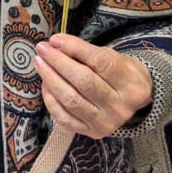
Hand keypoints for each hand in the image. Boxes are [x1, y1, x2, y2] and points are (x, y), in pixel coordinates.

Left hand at [35, 34, 152, 138]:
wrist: (131, 101)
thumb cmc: (118, 73)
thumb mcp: (111, 56)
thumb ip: (85, 51)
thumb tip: (55, 44)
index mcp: (131, 84)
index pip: (100, 62)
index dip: (75, 48)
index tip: (55, 39)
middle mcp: (121, 107)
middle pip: (84, 82)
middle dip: (58, 62)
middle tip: (42, 49)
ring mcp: (107, 123)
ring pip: (71, 100)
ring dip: (50, 79)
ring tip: (40, 63)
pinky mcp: (92, 132)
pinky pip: (64, 117)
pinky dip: (50, 99)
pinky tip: (45, 85)